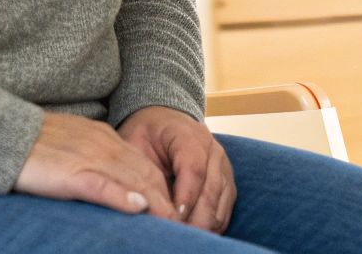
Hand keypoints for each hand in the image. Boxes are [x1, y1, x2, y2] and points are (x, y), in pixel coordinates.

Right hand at [15, 112, 178, 219]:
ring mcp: (90, 158)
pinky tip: (138, 209)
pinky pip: (104, 185)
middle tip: (184, 225)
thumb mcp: (74, 148)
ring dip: (157, 204)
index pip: (145, 166)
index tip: (176, 211)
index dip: (164, 189)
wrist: (3, 132)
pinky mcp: (72, 172)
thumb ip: (97, 162)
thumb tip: (118, 188)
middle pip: (148, 175)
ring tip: (174, 225)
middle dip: (169, 201)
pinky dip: (123, 197)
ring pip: (134, 181)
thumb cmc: (33, 145)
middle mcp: (104, 146)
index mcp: (104, 139)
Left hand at [117, 106, 235, 232]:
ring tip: (185, 239)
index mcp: (189, 136)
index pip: (193, 169)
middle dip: (195, 218)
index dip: (185, 197)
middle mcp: (213, 150)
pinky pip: (225, 208)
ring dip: (205, 224)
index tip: (173, 218)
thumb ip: (140, 172)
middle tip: (177, 238)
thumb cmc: (146, 134)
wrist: (164, 121)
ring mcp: (224, 166)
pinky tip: (197, 235)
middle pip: (211, 190)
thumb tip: (144, 205)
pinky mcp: (227, 181)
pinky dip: (213, 224)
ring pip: (221, 202)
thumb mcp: (135, 144)